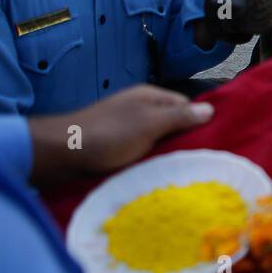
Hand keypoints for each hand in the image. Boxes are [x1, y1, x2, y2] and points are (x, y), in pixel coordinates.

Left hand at [27, 85, 214, 183]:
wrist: (61, 153)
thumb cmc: (107, 134)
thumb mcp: (149, 123)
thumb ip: (178, 116)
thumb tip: (210, 109)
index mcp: (150, 97)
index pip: (186, 106)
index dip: (198, 123)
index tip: (210, 144)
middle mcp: (140, 110)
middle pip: (173, 125)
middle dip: (183, 142)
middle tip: (197, 162)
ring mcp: (127, 129)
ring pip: (158, 141)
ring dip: (165, 155)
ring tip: (179, 172)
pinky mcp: (116, 147)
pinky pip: (142, 153)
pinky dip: (148, 163)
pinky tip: (155, 175)